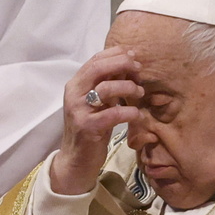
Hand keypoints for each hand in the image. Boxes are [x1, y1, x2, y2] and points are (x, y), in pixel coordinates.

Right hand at [51, 47, 144, 194]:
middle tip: (139, 70)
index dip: (116, 55)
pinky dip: (128, 112)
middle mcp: (74, 94)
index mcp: (76, 84)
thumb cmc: (91, 129)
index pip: (95, 60)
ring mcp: (78, 110)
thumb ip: (108, 85)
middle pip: (97, 69)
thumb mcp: (99, 103)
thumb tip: (127, 66)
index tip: (133, 56)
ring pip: (104, 88)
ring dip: (127, 87)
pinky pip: (112, 114)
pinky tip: (137, 114)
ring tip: (140, 93)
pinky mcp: (87, 127)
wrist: (76, 160)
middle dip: (121, 64)